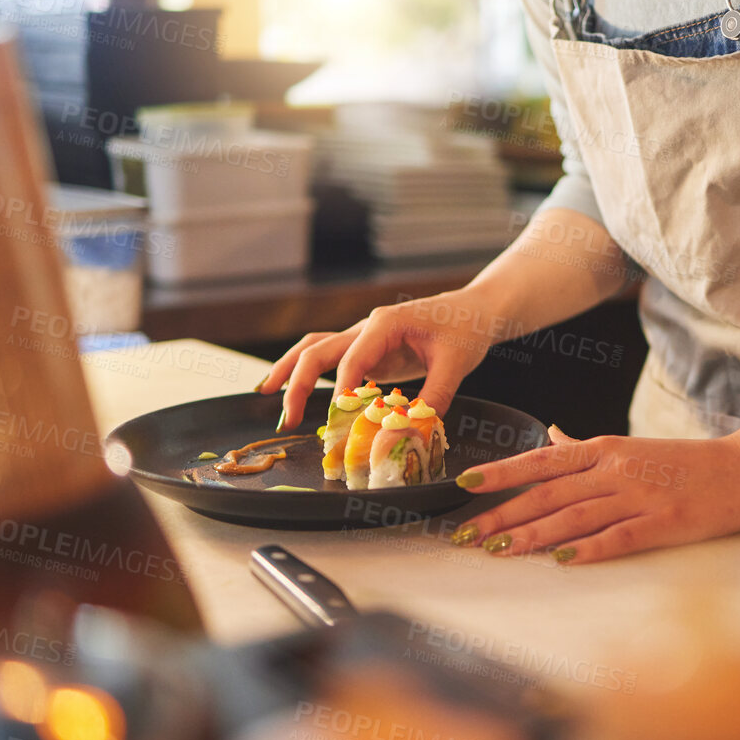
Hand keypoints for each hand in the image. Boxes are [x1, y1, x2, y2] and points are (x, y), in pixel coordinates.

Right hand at [255, 290, 503, 428]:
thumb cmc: (466, 330)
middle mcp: (367, 327)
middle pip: (317, 350)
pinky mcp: (367, 349)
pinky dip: (307, 372)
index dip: (343, 390)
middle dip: (297, 383)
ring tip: (264, 394)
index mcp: (385, 324)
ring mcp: (363, 337)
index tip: (339, 417)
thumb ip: (433, 397)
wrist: (474, 310)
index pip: (352, 359)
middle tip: (287, 418)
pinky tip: (291, 390)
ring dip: (289, 371)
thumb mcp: (455, 365)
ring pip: (315, 348)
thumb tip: (409, 429)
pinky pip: (330, 359)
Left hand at [450, 426, 739, 564]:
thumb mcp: (631, 446)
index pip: (541, 459)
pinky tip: (561, 562)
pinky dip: (588, 550)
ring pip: (574, 515)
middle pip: (547, 492)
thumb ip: (586, 447)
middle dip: (502, 514)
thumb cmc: (687, 463)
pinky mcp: (664, 522)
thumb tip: (551, 436)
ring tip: (499, 550)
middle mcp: (615, 469)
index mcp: (605, 449)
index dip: (500, 472)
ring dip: (533, 535)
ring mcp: (640, 495)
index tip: (463, 484)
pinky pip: (619, 537)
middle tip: (466, 535)